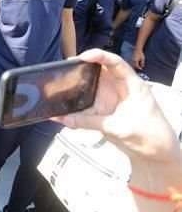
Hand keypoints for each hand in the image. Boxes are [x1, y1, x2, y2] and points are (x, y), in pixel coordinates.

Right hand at [54, 49, 180, 165]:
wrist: (155, 155)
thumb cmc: (150, 136)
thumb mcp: (121, 128)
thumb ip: (91, 122)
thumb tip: (64, 118)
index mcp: (131, 85)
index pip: (116, 63)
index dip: (100, 56)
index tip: (83, 57)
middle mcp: (118, 89)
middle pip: (97, 72)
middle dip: (80, 69)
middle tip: (63, 69)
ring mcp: (108, 100)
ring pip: (87, 89)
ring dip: (73, 90)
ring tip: (56, 89)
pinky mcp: (101, 113)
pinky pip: (83, 109)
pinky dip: (72, 111)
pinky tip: (59, 114)